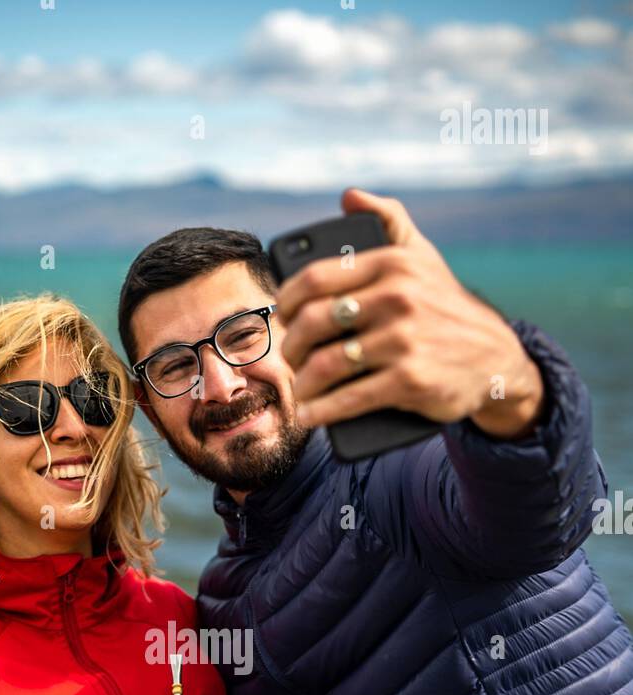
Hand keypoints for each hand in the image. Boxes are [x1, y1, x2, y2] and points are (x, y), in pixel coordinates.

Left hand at [276, 186, 544, 439]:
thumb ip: (388, 219)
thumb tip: (349, 196)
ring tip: (300, 390)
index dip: (287, 301)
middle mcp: (397, 298)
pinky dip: (321, 411)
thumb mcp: (423, 255)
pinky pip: (349, 398)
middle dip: (291, 347)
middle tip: (290, 359)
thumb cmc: (445, 305)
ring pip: (326, 364)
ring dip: (302, 383)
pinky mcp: (409, 381)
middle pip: (314, 323)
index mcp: (391, 264)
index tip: (283, 317)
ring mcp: (403, 340)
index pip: (315, 277)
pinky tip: (309, 414)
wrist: (495, 356)